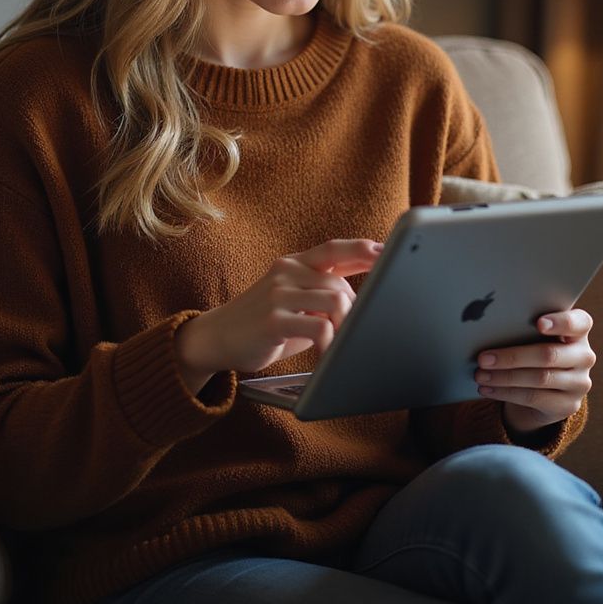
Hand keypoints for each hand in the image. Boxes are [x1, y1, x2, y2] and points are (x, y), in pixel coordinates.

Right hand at [175, 239, 382, 394]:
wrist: (215, 338)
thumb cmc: (262, 325)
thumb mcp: (293, 303)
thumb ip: (321, 296)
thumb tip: (364, 303)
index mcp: (293, 264)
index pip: (334, 249)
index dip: (362, 249)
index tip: (387, 251)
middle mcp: (286, 271)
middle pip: (341, 284)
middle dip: (355, 310)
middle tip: (355, 332)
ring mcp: (278, 292)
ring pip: (335, 301)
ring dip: (346, 327)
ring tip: (342, 344)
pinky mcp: (273, 318)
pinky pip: (320, 326)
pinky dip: (331, 343)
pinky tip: (327, 354)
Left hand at [474, 308, 594, 437]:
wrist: (548, 386)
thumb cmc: (534, 347)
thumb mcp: (534, 335)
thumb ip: (523, 326)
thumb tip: (486, 327)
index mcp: (579, 330)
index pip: (579, 323)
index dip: (560, 322)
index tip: (538, 323)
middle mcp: (584, 356)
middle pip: (549, 355)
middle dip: (512, 357)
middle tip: (482, 358)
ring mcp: (579, 383)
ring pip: (539, 379)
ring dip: (504, 377)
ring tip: (480, 375)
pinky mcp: (568, 405)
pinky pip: (534, 398)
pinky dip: (506, 393)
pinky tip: (488, 389)